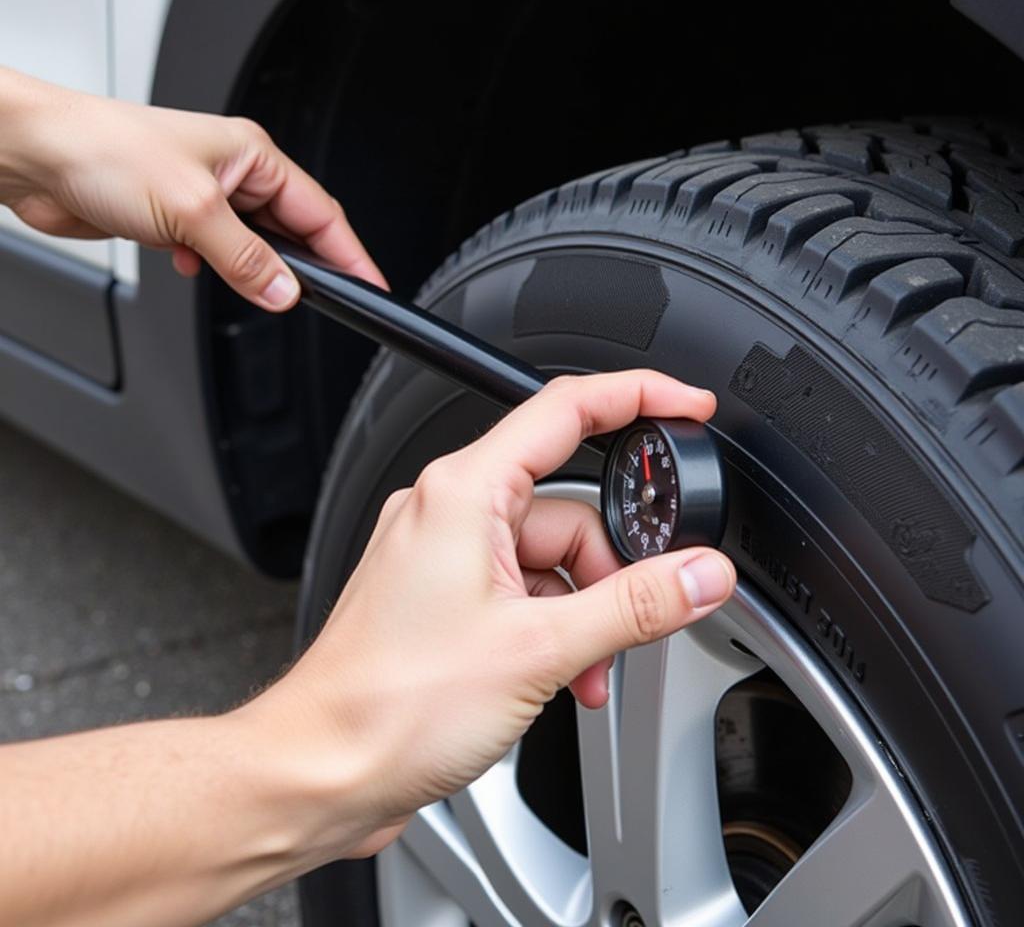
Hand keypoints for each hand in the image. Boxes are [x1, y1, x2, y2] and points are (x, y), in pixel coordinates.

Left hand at [0, 67, 385, 308]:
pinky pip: (215, 253)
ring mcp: (204, 196)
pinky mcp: (176, 217)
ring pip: (252, 247)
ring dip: (250, 270)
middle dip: (300, 267)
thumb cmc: (103, 150)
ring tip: (252, 287)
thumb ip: (246, 259)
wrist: (34, 155)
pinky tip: (194, 268)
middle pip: (291, 231)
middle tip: (319, 300)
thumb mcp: (193, 211)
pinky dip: (213, 269)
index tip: (372, 285)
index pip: (321, 213)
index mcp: (252, 155)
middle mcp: (233, 173)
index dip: (350, 253)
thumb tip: (285, 292)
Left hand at [247, 371, 735, 856]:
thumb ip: (634, 605)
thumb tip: (701, 573)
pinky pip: (523, 591)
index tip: (686, 406)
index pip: (566, 410)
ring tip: (584, 670)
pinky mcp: (444, 598)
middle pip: (569, 508)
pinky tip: (561, 677)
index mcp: (463, 492)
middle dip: (611, 570)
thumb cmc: (387, 705)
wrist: (322, 770)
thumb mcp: (538, 650)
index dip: (637, 397)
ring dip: (585, 614)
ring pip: (551, 558)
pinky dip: (554, 629)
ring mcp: (444, 556)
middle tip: (633, 619)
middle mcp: (449, 512)